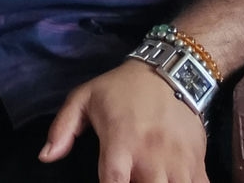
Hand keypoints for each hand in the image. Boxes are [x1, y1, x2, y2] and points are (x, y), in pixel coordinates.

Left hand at [40, 59, 206, 181]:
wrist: (170, 72)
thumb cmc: (121, 89)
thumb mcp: (84, 98)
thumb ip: (62, 128)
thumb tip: (45, 157)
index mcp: (121, 142)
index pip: (113, 182)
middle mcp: (151, 156)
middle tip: (129, 181)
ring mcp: (178, 162)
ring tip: (147, 181)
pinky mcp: (198, 164)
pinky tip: (174, 182)